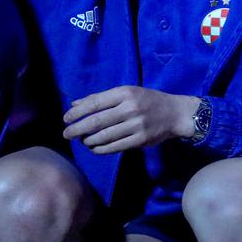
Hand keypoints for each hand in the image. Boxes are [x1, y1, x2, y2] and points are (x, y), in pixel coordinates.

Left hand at [64, 87, 197, 152]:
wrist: (176, 113)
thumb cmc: (148, 100)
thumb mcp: (127, 92)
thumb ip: (101, 98)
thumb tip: (75, 105)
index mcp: (125, 93)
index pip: (94, 103)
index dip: (77, 113)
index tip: (66, 119)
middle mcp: (130, 108)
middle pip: (96, 121)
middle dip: (77, 129)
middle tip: (66, 134)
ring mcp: (136, 125)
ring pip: (104, 136)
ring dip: (88, 140)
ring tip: (82, 141)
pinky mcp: (141, 140)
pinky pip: (115, 147)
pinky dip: (101, 149)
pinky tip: (94, 148)